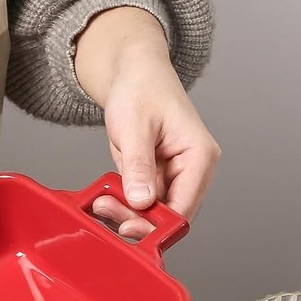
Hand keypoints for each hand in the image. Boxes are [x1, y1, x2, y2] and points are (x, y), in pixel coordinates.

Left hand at [74, 7, 219, 238]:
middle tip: (105, 210)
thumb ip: (139, 166)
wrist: (134, 73)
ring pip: (153, 212)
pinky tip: (106, 197)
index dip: (158, 225)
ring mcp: (174, 175)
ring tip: (101, 202)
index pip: (184, 207)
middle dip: (136, 219)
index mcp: (199, 156)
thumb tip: (141, 201)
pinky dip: (123, 203)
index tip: (127, 227)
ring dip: (126, 213)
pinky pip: (141, 201)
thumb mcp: (135, 128)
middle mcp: (193, 170)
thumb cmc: (141, 89)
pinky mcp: (156, 177)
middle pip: (169, 214)